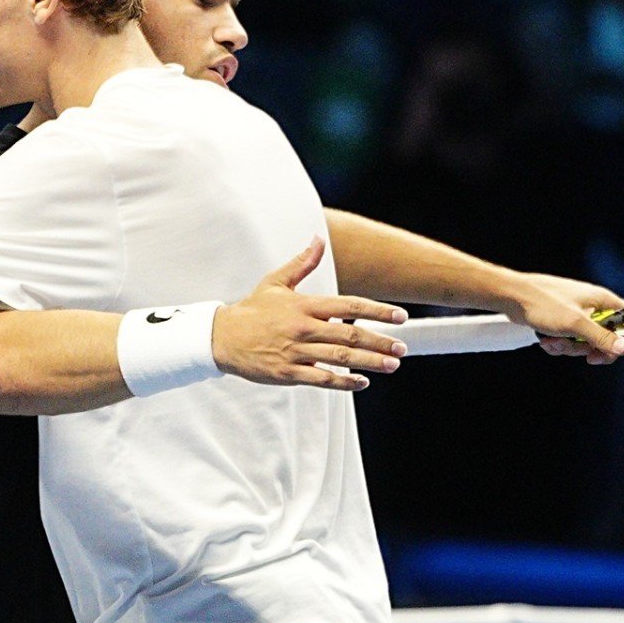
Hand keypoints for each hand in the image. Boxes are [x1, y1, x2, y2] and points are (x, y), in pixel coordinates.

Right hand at [213, 237, 409, 390]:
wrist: (222, 338)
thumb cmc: (252, 311)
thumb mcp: (276, 282)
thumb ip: (302, 263)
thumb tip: (317, 240)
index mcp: (304, 305)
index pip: (349, 306)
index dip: (377, 311)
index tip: (399, 317)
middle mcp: (303, 328)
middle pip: (349, 335)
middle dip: (380, 341)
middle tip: (401, 348)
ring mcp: (296, 352)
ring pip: (340, 359)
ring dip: (369, 362)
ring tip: (391, 365)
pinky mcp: (289, 372)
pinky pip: (321, 379)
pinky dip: (343, 382)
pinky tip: (361, 382)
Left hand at [506, 272, 623, 367]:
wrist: (512, 297)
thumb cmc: (543, 301)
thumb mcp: (576, 323)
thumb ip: (601, 336)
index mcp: (603, 301)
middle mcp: (593, 307)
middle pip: (608, 338)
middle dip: (593, 350)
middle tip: (586, 356)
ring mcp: (578, 315)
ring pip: (586, 342)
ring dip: (570, 348)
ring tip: (555, 341)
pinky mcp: (563, 322)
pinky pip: (570, 341)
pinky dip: (559, 344)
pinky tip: (546, 340)